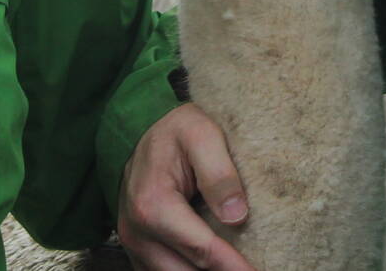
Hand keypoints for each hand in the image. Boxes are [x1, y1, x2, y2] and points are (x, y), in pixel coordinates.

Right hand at [118, 102, 257, 270]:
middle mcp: (138, 230)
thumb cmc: (174, 130)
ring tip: (234, 264)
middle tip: (250, 268)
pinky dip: (187, 270)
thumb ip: (219, 174)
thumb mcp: (203, 135)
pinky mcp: (137, 247)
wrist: (140, 128)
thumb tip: (237, 215)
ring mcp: (134, 242)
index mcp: (154, 204)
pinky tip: (212, 265)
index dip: (234, 266)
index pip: (202, 249)